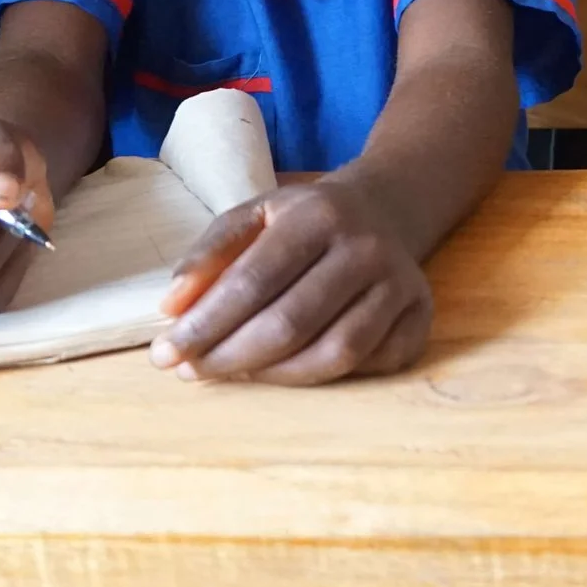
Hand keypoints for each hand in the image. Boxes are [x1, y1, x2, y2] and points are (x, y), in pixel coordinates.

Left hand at [151, 177, 433, 385]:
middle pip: (290, 324)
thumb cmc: (304, 220)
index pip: (253, 282)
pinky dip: (324, 377)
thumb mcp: (254, 215)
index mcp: (320, 214)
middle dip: (229, 357)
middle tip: (190, 373)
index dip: (205, 325)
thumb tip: (172, 308)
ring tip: (235, 374)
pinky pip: (369, 366)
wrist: (384, 210)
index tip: (166, 353)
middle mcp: (367, 249)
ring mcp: (400, 286)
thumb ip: (210, 254)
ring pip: (334, 354)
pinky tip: (288, 370)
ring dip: (274, 376)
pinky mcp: (420, 318)